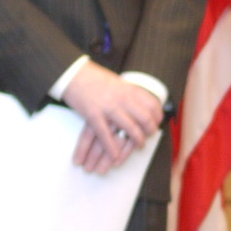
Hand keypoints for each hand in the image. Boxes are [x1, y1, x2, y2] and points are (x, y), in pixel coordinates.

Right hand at [63, 63, 161, 177]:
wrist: (73, 74)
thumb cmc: (94, 78)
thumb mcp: (118, 82)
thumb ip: (129, 93)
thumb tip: (139, 104)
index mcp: (129, 88)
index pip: (152, 105)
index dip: (157, 116)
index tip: (156, 122)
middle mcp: (122, 98)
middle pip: (145, 119)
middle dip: (149, 131)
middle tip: (147, 136)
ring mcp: (108, 107)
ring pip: (131, 128)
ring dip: (136, 141)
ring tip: (138, 145)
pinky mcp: (93, 115)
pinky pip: (106, 135)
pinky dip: (112, 148)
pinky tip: (115, 156)